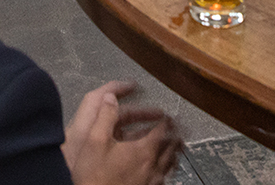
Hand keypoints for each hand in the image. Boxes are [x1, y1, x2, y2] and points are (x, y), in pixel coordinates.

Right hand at [60, 82, 181, 184]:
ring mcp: (152, 182)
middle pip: (172, 147)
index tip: (169, 115)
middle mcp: (152, 166)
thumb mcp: (95, 141)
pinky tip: (165, 171)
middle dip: (177, 134)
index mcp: (142, 150)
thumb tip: (110, 99)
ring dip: (175, 152)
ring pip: (171, 164)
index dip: (168, 120)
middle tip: (179, 128)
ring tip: (177, 146)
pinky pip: (165, 178)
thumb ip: (105, 117)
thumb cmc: (94, 178)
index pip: (163, 130)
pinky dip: (169, 169)